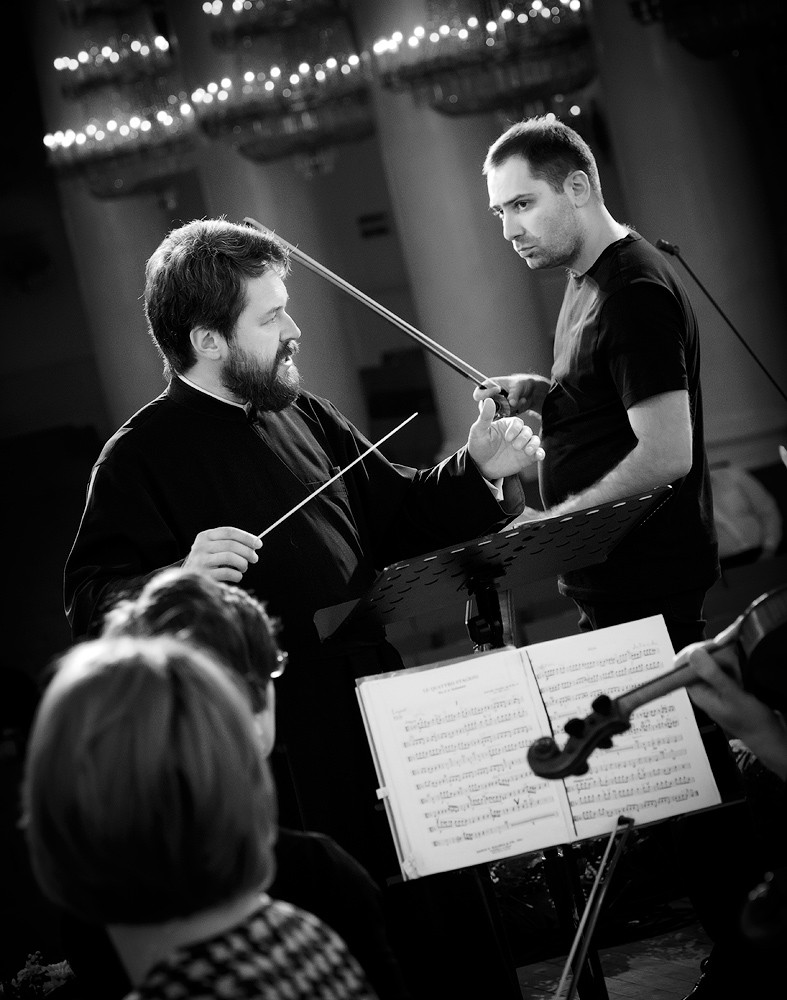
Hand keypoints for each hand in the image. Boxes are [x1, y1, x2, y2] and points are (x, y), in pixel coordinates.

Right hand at [182, 526, 261, 583]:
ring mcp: (200, 561)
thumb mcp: (214, 548)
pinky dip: (237, 575)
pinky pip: (227, 572)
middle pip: (231, 545)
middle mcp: (200, 547)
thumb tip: (255, 544)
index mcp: (204, 536)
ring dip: (243, 563)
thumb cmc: (208, 561)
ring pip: (230, 557)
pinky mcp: (204, 575)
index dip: (246, 537)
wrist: (188, 579)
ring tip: (244, 567)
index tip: (259, 544)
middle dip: (247, 552)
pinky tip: (238, 576)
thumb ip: (230, 543)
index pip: (229, 532)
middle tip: (255, 558)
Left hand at [467, 397, 544, 480]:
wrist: (479, 466)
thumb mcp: (479, 431)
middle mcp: (516, 434)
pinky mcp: (525, 458)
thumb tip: (488, 400)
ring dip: (534, 444)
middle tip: (515, 446)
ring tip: (527, 451)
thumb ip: (485, 416)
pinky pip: (537, 453)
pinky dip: (540, 453)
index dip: (515, 429)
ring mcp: (522, 446)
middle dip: (523, 438)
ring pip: (535, 440)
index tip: (507, 438)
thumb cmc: (478, 446)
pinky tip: (539, 455)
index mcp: (506, 426)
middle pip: (527, 431)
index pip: (517, 422)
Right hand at [473, 374, 550, 418]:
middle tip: (512, 400)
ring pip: (496, 413)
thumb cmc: (521, 384)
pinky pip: (504, 417)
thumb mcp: (518, 385)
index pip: (479, 393)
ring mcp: (495, 407)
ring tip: (521, 400)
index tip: (499, 390)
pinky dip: (513, 412)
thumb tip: (511, 403)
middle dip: (501, 405)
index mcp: (489, 386)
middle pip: (485, 407)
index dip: (486, 394)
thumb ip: (514, 394)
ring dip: (510, 408)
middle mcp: (489, 398)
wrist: (530, 393)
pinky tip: (520, 405)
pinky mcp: (502, 414)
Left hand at [686, 645, 786, 780]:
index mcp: (697, 692)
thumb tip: (693, 654)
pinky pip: (724, 667)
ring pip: (711, 661)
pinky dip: (733, 663)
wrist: (767, 734)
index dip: (696, 650)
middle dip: (713, 652)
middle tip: (730, 652)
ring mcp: (714, 685)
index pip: (683, 664)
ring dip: (725, 656)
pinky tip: (742, 666)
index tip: (714, 645)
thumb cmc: (751, 722)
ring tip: (738, 662)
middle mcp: (702, 687)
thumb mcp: (732, 697)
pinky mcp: (725, 684)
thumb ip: (712, 675)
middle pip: (697, 659)